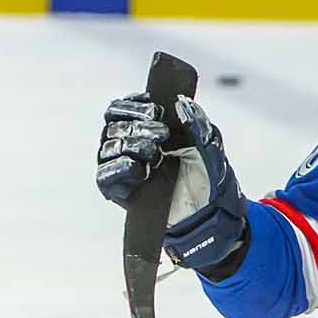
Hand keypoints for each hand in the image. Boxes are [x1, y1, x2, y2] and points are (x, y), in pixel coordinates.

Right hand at [97, 92, 247, 270]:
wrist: (212, 213)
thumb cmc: (207, 177)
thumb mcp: (209, 147)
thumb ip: (197, 124)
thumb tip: (184, 104)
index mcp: (142, 131)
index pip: (121, 110)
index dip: (132, 104)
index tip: (152, 105)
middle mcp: (126, 147)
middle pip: (114, 126)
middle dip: (138, 125)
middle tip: (162, 133)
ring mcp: (120, 169)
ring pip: (108, 148)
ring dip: (131, 144)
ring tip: (155, 152)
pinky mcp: (118, 192)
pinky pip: (105, 176)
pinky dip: (119, 168)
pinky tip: (138, 167)